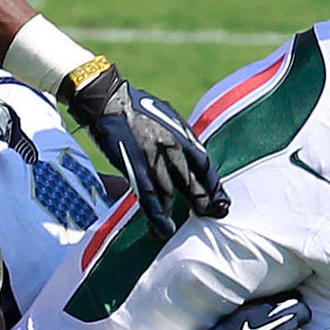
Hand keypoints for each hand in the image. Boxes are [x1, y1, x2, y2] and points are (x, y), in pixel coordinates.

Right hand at [64, 64, 228, 237]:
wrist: (107, 100)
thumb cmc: (136, 106)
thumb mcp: (166, 117)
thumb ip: (179, 136)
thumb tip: (190, 153)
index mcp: (181, 133)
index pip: (205, 164)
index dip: (214, 185)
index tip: (221, 201)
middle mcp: (171, 145)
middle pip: (192, 181)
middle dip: (202, 201)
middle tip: (210, 216)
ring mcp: (152, 157)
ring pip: (170, 192)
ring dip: (175, 213)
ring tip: (179, 229)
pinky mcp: (133, 166)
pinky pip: (148, 196)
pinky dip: (157, 215)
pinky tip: (163, 229)